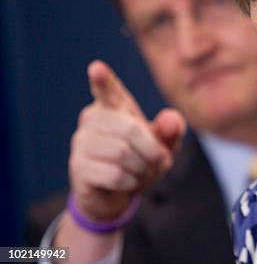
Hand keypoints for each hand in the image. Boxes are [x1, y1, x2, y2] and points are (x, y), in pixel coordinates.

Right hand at [69, 60, 185, 221]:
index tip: (96, 68)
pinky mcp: (79, 168)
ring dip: (142, 167)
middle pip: (130, 129)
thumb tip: (172, 119)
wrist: (113, 195)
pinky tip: (127, 182)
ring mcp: (81, 143)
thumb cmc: (139, 160)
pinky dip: (131, 182)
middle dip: (152, 149)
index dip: (102, 80)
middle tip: (161, 160)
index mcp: (113, 107)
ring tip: (141, 171)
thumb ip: (170, 131)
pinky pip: (115, 175)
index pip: (107, 90)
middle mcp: (92, 120)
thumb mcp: (161, 146)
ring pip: (122, 153)